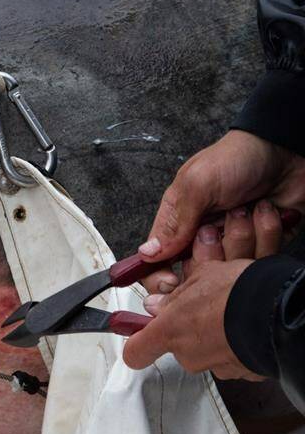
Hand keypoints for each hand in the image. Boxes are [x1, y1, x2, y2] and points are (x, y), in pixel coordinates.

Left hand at [123, 258, 262, 379]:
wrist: (279, 309)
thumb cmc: (238, 290)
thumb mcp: (201, 277)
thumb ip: (175, 295)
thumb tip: (157, 304)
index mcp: (170, 331)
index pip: (136, 352)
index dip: (136, 346)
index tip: (137, 339)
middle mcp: (189, 355)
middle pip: (179, 347)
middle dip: (190, 331)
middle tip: (206, 310)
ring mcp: (217, 366)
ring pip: (208, 352)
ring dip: (216, 337)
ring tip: (232, 315)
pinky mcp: (243, 373)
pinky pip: (234, 358)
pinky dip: (238, 346)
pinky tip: (248, 328)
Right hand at [139, 131, 304, 292]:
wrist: (287, 149)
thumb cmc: (237, 158)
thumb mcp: (197, 185)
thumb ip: (174, 223)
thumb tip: (147, 254)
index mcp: (179, 219)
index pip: (158, 258)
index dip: (159, 276)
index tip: (172, 284)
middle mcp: (204, 233)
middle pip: (195, 270)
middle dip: (208, 260)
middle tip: (218, 236)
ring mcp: (233, 240)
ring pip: (231, 266)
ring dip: (243, 238)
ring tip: (247, 210)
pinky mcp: (263, 243)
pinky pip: (264, 257)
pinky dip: (269, 236)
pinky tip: (268, 211)